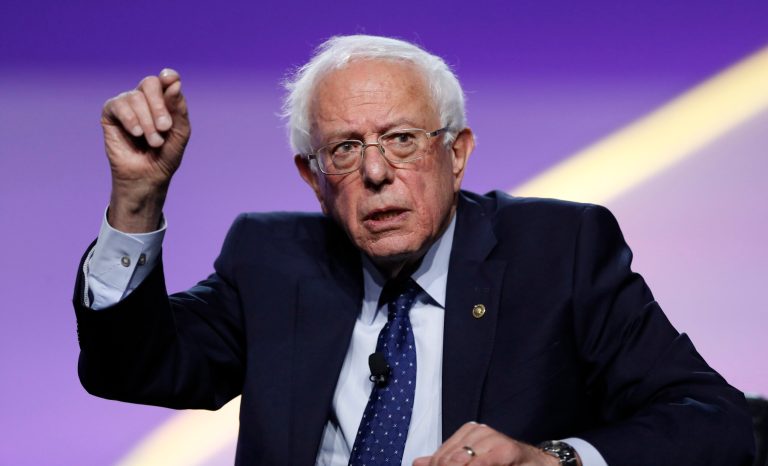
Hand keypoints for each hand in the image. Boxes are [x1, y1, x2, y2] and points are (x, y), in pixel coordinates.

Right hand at [101, 68, 190, 231]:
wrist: (147, 177)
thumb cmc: (166, 155)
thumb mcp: (179, 133)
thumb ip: (178, 109)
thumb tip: (174, 84)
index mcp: (164, 100)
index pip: (167, 80)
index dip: (169, 77)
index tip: (170, 79)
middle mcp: (145, 98)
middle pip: (150, 84)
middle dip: (159, 105)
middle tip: (165, 128)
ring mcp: (127, 104)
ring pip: (136, 97)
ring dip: (147, 121)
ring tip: (153, 141)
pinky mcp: (111, 114)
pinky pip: (118, 105)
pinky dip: (130, 118)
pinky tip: (136, 133)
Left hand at [413, 422, 564, 465]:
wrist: (538, 464)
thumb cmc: (505, 464)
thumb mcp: (473, 462)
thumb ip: (446, 461)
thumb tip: (417, 462)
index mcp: (467, 433)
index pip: (440, 456)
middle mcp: (478, 432)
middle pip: (449, 459)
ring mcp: (492, 438)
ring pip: (461, 460)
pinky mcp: (507, 449)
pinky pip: (483, 462)